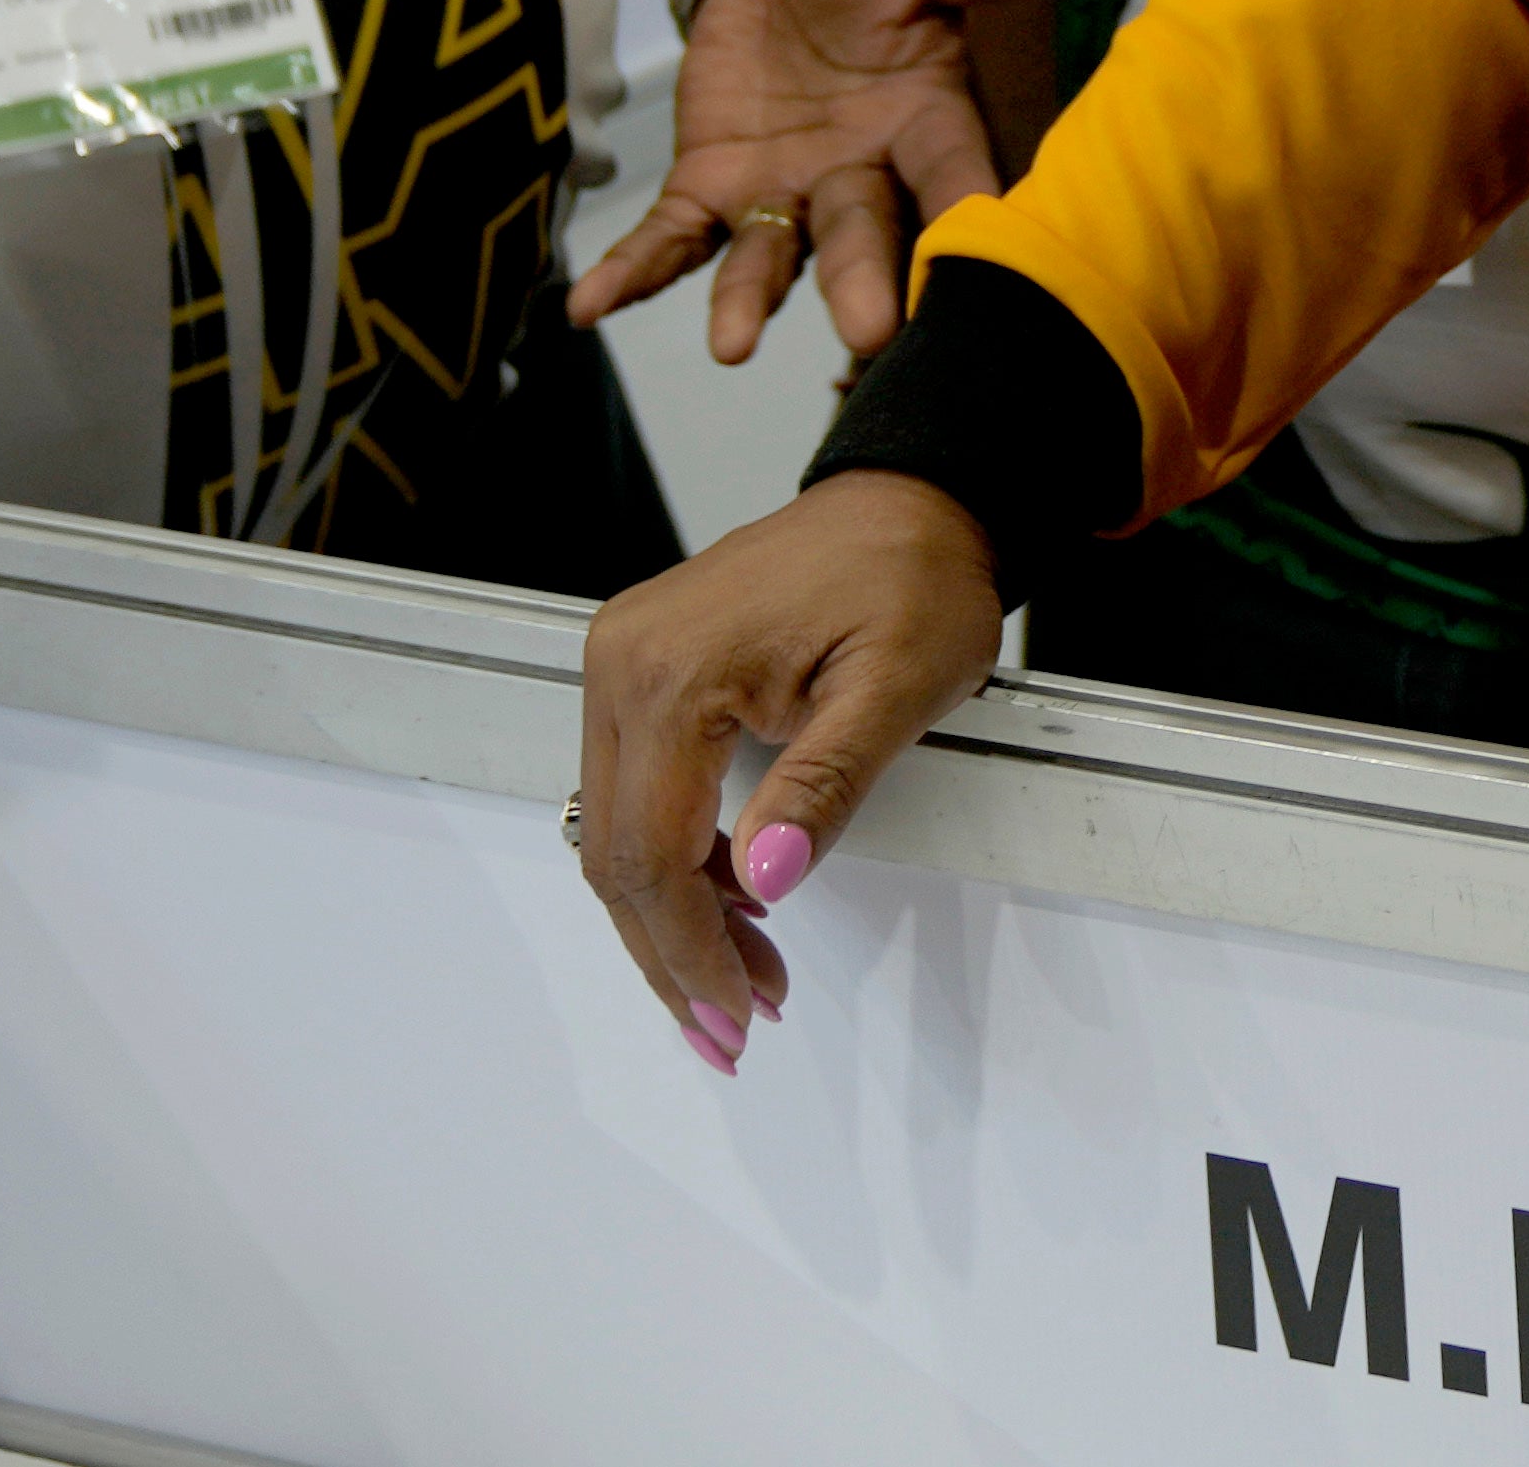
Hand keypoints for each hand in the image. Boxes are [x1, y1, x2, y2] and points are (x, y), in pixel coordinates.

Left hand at [568, 0, 1090, 363]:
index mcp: (929, 125)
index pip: (955, 178)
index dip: (965, 218)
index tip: (978, 264)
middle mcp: (861, 178)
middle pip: (864, 235)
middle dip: (864, 282)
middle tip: (870, 336)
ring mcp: (782, 193)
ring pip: (768, 255)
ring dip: (748, 300)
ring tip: (731, 347)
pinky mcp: (710, 188)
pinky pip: (670, 238)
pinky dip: (634, 271)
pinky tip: (589, 307)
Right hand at [570, 469, 1014, 1072]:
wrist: (908, 499)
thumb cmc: (912, 573)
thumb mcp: (897, 685)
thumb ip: (827, 785)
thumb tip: (767, 878)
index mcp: (673, 669)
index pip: (652, 851)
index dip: (690, 949)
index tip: (739, 1012)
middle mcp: (624, 663)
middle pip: (616, 854)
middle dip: (672, 954)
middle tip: (732, 1030)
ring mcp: (624, 663)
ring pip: (618, 831)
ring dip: (674, 917)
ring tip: (748, 978)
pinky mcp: (642, 669)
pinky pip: (637, 790)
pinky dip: (678, 859)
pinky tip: (732, 903)